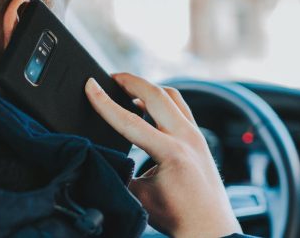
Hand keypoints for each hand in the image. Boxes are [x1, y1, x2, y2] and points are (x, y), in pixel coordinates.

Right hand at [85, 73, 241, 237]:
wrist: (209, 229)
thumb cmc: (177, 216)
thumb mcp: (139, 195)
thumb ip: (120, 170)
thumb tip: (102, 153)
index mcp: (171, 152)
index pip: (130, 120)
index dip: (105, 102)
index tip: (89, 85)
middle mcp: (188, 137)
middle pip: (157, 94)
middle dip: (131, 81)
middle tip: (110, 77)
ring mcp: (197, 135)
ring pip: (172, 96)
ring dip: (149, 88)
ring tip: (128, 89)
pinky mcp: (200, 138)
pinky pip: (181, 108)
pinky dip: (163, 101)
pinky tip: (149, 107)